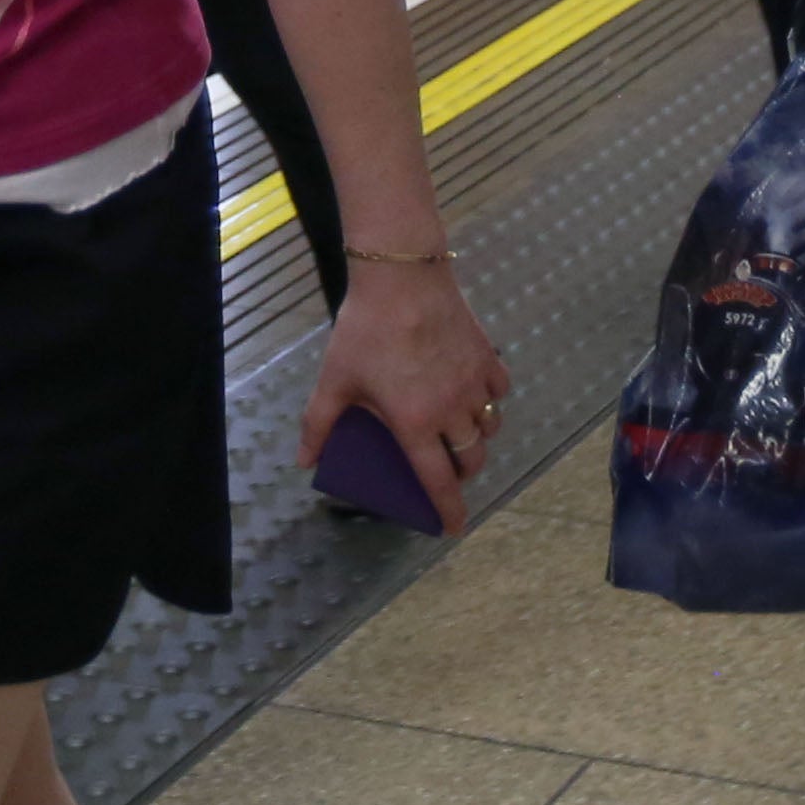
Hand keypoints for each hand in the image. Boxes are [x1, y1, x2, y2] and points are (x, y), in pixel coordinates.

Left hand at [301, 256, 506, 528]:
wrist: (402, 277)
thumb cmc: (365, 330)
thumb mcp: (334, 380)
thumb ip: (318, 424)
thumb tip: (305, 460)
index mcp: (415, 423)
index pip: (438, 481)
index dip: (448, 510)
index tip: (454, 528)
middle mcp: (452, 410)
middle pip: (471, 459)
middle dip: (462, 473)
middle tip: (447, 469)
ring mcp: (474, 384)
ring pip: (489, 428)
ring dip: (477, 438)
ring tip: (460, 433)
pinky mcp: (487, 357)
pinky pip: (499, 391)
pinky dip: (491, 400)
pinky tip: (474, 393)